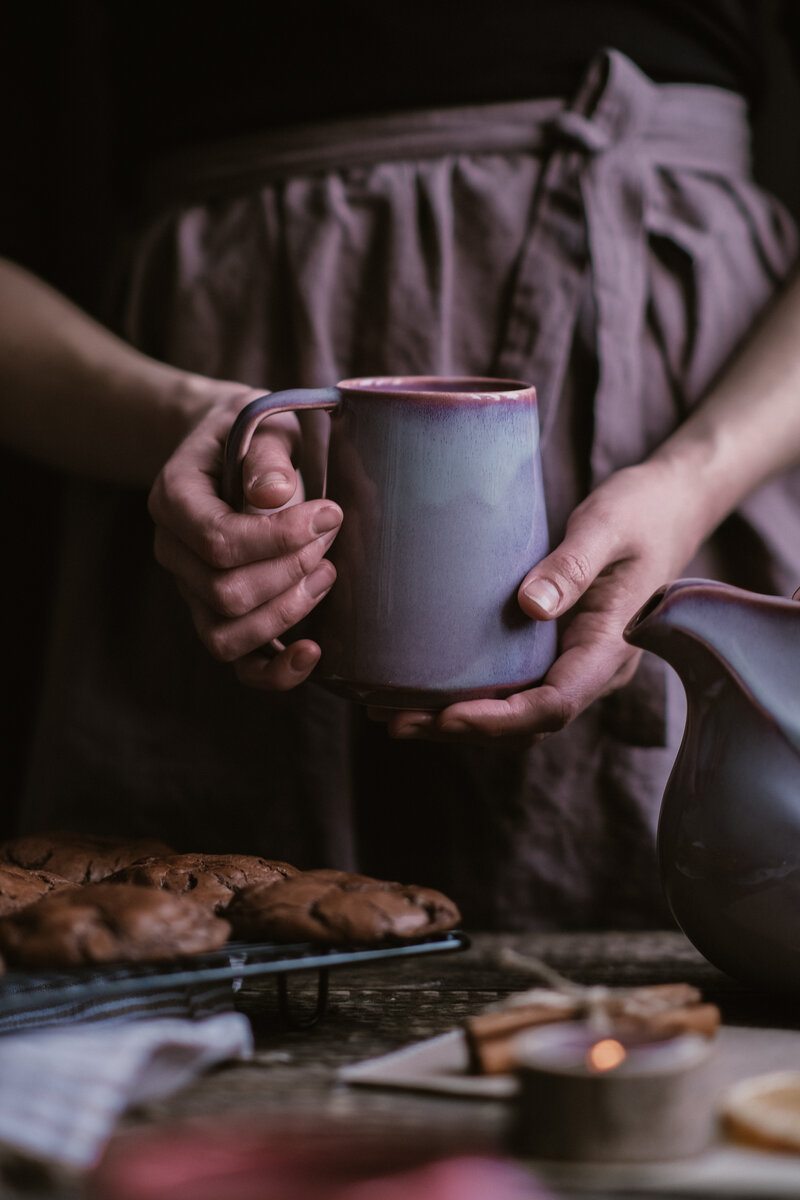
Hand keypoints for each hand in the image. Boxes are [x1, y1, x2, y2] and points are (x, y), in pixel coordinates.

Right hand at [148, 387, 342, 689]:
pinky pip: (239, 664)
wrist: (231, 451)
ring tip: (326, 575)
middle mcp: (174, 552)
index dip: (278, 538)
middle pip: (224, 593)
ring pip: (225, 635)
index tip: (329, 513)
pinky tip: (312, 654)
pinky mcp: (219, 617)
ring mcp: (192, 591)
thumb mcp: (260, 425)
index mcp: (174, 499)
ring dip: (287, 612)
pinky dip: (275, 671)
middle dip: (290, 571)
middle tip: (329, 537)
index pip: (217, 540)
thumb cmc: (252, 436)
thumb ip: (266, 455)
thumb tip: (274, 493)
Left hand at [378, 460, 706, 746]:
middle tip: (396, 721)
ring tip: (393, 713)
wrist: (669, 504)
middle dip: (461, 728)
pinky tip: (422, 682)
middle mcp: (591, 667)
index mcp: (610, 648)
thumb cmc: (642, 511)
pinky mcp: (554, 644)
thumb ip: (573, 565)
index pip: (555, 704)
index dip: (500, 719)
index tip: (447, 716)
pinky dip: (468, 691)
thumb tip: (530, 607)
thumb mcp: (608, 527)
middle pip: (526, 722)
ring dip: (456, 718)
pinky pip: (512, 682)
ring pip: (515, 709)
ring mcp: (572, 659)